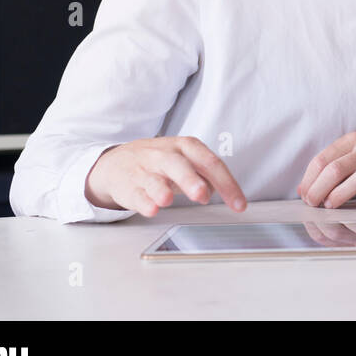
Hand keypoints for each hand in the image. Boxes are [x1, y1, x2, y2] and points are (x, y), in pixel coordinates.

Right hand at [84, 136, 247, 216]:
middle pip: (179, 166)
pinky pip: (136, 194)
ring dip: (161, 190)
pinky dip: (144, 202)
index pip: (210, 162)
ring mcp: (144, 170)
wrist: (116, 161)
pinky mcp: (128, 186)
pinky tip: (151, 208)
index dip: (227, 183)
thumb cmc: (159, 162)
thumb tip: (221, 188)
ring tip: (167, 200)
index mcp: (185, 147)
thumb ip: (205, 174)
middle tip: (202, 196)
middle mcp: (164, 156)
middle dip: (190, 180)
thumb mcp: (186, 161)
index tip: (239, 204)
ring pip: (154, 179)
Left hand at [297, 132, 355, 207]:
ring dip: (339, 194)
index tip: (304, 195)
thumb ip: (332, 166)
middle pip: (335, 169)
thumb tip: (303, 188)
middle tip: (312, 204)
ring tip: (329, 206)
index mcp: (353, 140)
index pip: (322, 159)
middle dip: (318, 189)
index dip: (309, 180)